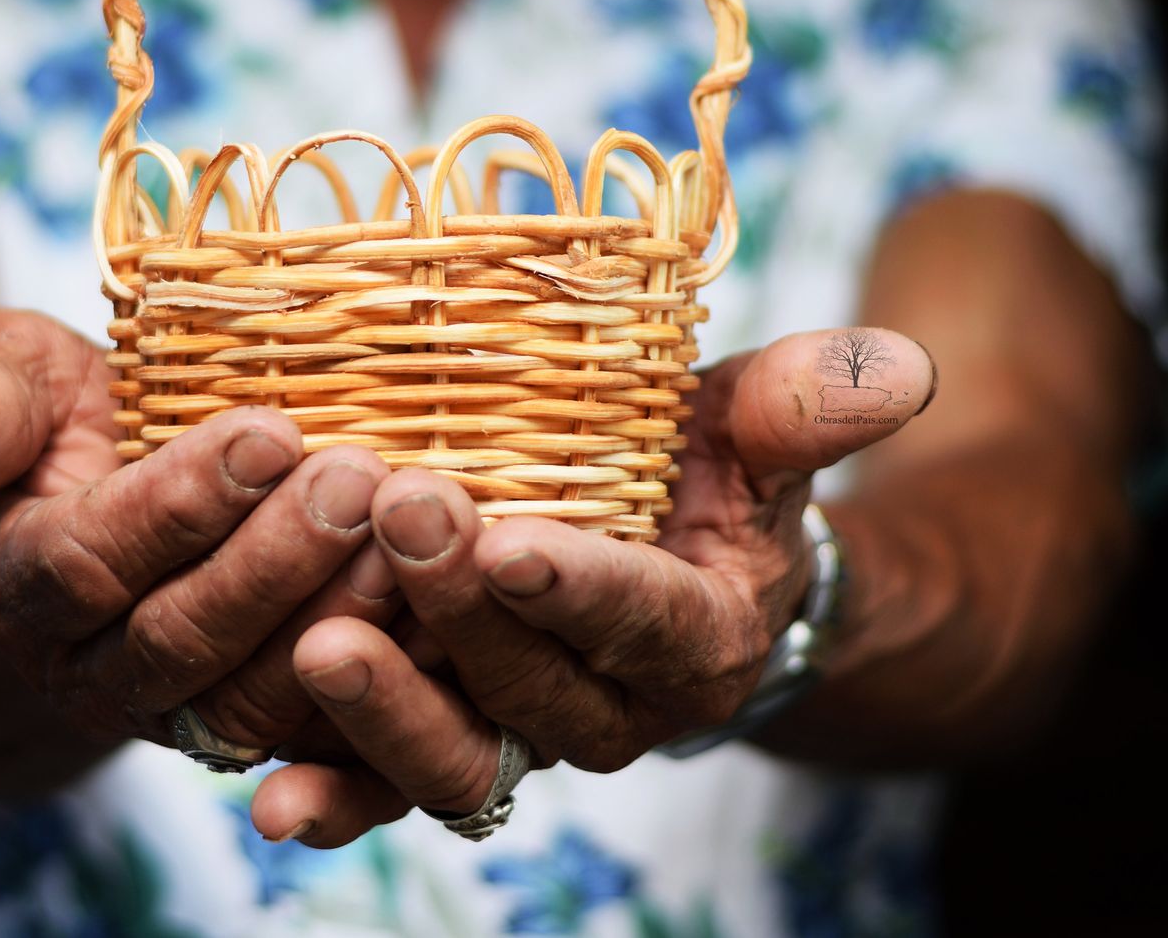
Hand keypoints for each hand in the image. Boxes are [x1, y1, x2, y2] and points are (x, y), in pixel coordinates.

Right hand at [0, 308, 401, 756]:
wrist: (86, 520)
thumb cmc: (56, 429)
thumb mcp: (8, 389)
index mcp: (19, 585)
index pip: (91, 562)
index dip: (180, 504)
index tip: (271, 430)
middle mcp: (89, 670)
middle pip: (182, 640)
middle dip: (275, 562)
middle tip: (362, 479)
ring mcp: (175, 712)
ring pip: (255, 697)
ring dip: (339, 618)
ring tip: (411, 529)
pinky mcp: (253, 729)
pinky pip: (319, 727)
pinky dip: (385, 673)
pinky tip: (445, 598)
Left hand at [250, 327, 934, 845]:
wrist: (680, 571)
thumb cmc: (714, 481)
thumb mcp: (761, 434)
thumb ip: (808, 409)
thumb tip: (899, 368)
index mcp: (699, 638)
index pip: (641, 619)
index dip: (580, 588)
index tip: (513, 544)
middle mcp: (615, 711)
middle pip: (533, 684)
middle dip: (460, 613)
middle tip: (397, 517)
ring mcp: (527, 739)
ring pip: (460, 754)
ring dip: (387, 713)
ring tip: (314, 649)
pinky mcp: (454, 746)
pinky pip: (395, 792)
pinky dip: (337, 798)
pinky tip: (268, 801)